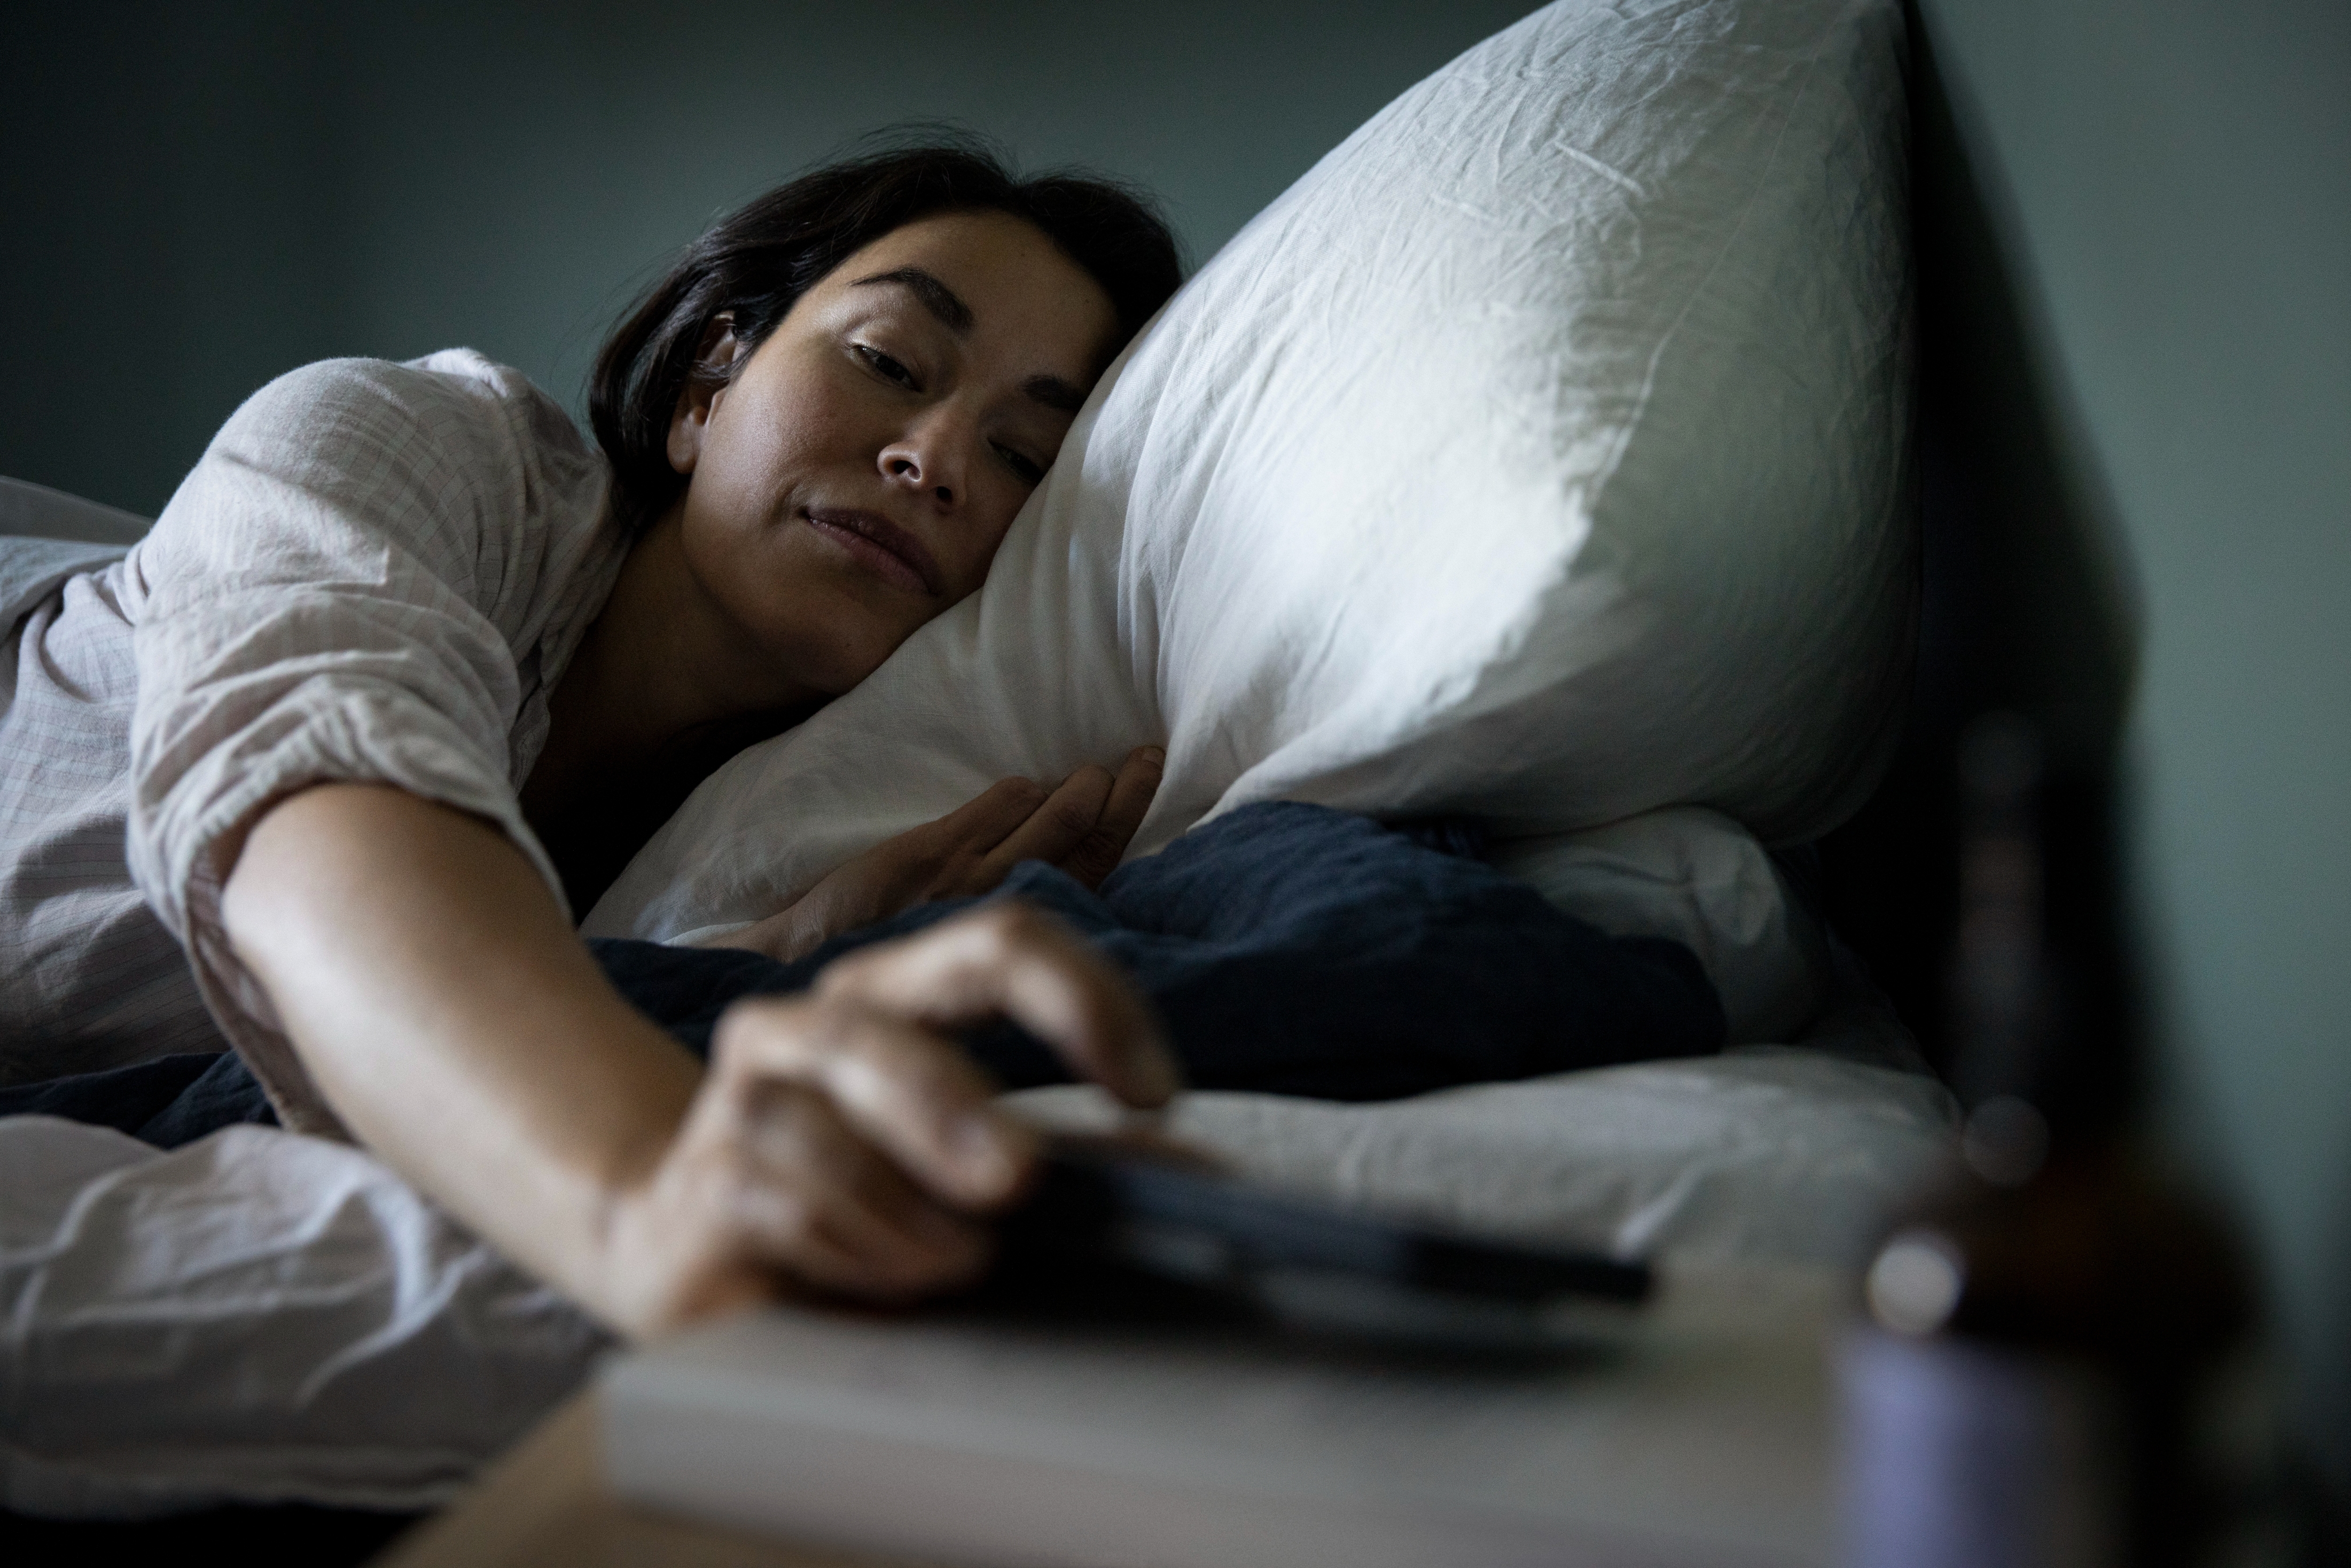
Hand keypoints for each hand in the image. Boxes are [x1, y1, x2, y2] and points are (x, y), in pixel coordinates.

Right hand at [596, 903, 1177, 1336]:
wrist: (693, 1257)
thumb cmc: (862, 1210)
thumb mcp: (975, 1177)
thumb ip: (1073, 1161)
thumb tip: (1196, 1175)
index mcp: (900, 996)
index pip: (1003, 941)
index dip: (1088, 999)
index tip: (1156, 1094)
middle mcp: (817, 1019)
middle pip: (898, 1008)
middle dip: (962, 1100)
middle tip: (1022, 1178)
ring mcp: (748, 1089)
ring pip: (838, 1111)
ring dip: (914, 1205)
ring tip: (962, 1262)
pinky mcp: (706, 1173)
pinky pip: (788, 1194)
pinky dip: (860, 1246)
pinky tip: (893, 1280)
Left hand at [718, 745, 1163, 963]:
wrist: (802, 965)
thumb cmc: (892, 967)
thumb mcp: (965, 954)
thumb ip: (1016, 917)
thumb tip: (1066, 879)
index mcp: (1016, 933)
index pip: (1096, 872)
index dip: (1129, 821)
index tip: (1150, 778)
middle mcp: (1002, 906)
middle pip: (1081, 837)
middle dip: (1118, 794)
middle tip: (1145, 757)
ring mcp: (967, 875)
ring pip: (1044, 816)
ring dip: (1076, 787)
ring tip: (1097, 769)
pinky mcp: (926, 852)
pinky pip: (992, 805)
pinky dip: (1020, 791)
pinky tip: (1032, 783)